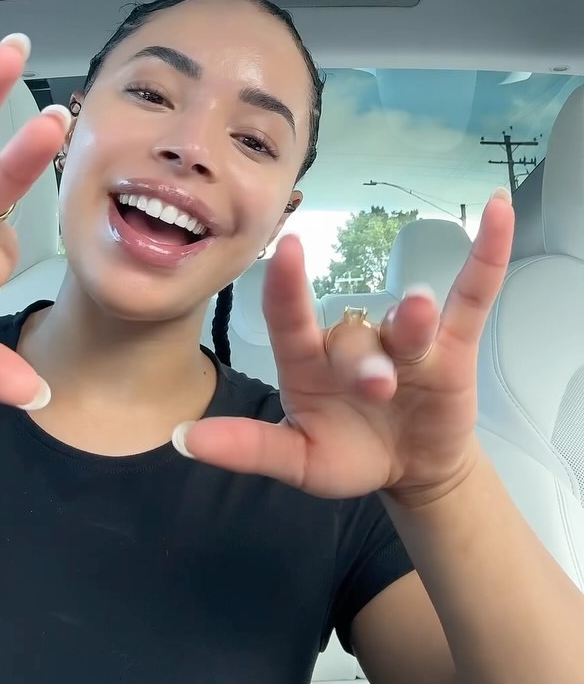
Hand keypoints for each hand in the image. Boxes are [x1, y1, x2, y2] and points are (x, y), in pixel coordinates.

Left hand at [178, 192, 513, 504]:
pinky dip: (488, 255)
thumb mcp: (299, 460)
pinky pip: (472, 294)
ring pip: (406, 323)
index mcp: (308, 363)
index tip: (286, 249)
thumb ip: (248, 449)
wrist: (410, 470)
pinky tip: (501, 213)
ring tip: (417, 316)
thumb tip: (182, 440)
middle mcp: (353, 342)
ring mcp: (405, 339)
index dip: (287, 288)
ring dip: (411, 323)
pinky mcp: (452, 344)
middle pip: (354, 338)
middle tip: (378, 386)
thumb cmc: (349, 454)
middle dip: (366, 362)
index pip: (290, 320)